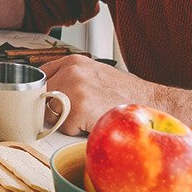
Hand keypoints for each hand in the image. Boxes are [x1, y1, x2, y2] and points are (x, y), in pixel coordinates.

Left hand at [40, 55, 161, 134]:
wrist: (151, 103)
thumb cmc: (125, 94)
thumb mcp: (95, 76)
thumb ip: (70, 79)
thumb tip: (45, 92)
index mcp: (73, 61)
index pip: (41, 77)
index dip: (43, 93)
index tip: (47, 101)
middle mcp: (71, 70)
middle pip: (41, 97)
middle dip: (55, 109)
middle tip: (79, 112)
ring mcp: (74, 86)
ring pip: (50, 113)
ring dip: (67, 121)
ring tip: (89, 115)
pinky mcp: (78, 106)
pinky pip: (64, 127)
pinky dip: (77, 131)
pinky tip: (94, 121)